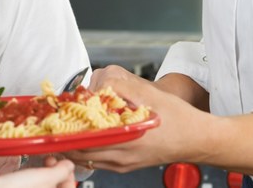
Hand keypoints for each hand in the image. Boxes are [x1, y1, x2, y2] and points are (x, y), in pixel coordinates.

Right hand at [0, 157, 76, 187]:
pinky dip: (34, 181)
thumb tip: (70, 165)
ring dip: (45, 176)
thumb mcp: (41, 178)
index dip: (69, 175)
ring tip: (39, 164)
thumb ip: (60, 172)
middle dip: (56, 173)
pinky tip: (28, 173)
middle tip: (50, 161)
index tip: (63, 164)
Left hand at [65, 68, 204, 172]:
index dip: (65, 126)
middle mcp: (121, 158)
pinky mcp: (125, 166)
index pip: (82, 138)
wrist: (197, 139)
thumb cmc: (178, 118)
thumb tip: (95, 85)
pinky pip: (97, 160)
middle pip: (79, 152)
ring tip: (66, 127)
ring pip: (86, 158)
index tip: (57, 114)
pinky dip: (86, 149)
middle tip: (55, 121)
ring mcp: (123, 164)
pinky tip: (85, 135)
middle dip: (64, 137)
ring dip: (73, 143)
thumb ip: (119, 86)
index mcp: (126, 140)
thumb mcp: (148, 94)